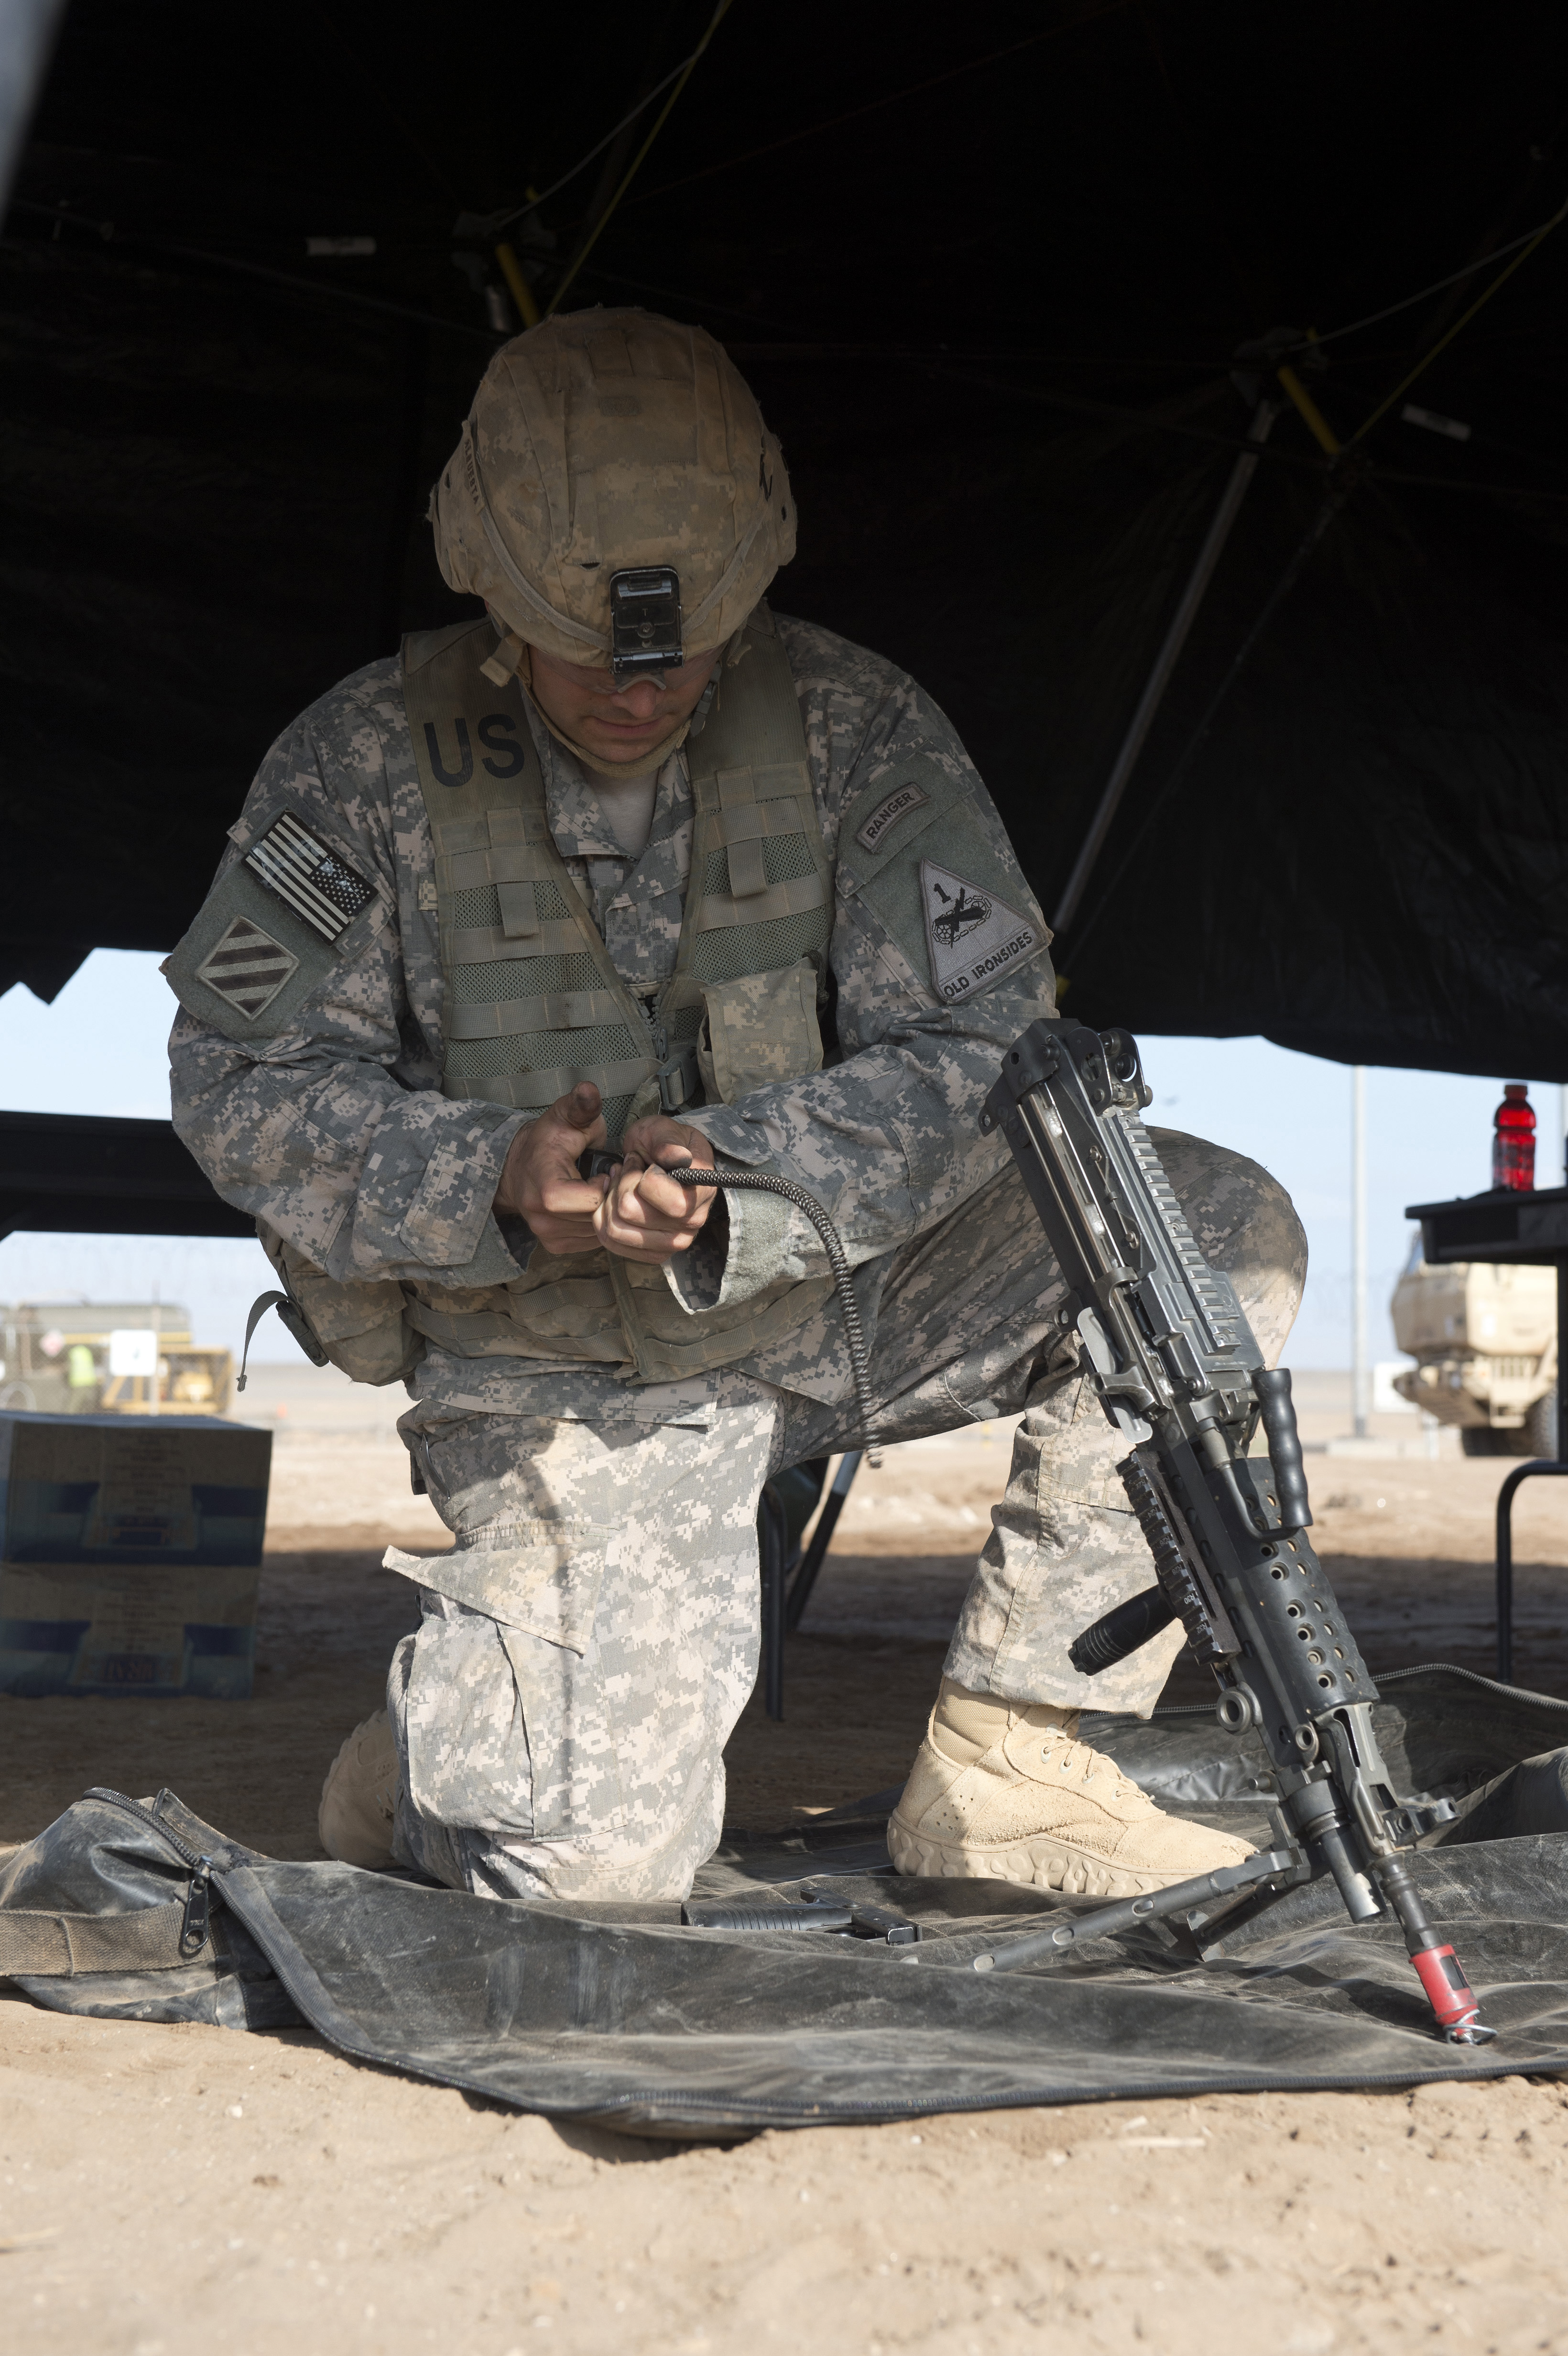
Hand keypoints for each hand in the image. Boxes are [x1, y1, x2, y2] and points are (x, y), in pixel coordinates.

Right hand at [492, 1083, 610, 1255]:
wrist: (520, 1166)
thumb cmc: (548, 1140)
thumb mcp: (565, 1117)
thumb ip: (581, 1106)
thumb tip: (588, 1090)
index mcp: (545, 1187)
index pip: (591, 1201)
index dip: (606, 1185)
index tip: (607, 1170)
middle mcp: (542, 1217)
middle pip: (597, 1219)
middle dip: (610, 1199)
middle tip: (608, 1178)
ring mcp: (547, 1235)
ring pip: (597, 1233)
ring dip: (606, 1213)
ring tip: (600, 1189)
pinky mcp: (555, 1245)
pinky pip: (591, 1242)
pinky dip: (598, 1224)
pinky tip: (593, 1204)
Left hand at [594, 1115, 716, 1264]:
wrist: (661, 1162)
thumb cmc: (663, 1144)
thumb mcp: (664, 1130)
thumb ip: (667, 1141)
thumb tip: (678, 1156)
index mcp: (701, 1192)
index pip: (664, 1199)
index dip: (641, 1177)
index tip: (644, 1164)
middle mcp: (691, 1222)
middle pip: (629, 1212)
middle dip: (620, 1186)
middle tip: (627, 1171)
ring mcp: (673, 1242)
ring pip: (615, 1229)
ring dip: (609, 1202)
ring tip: (620, 1185)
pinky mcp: (653, 1253)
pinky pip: (611, 1242)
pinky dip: (606, 1218)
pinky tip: (615, 1201)